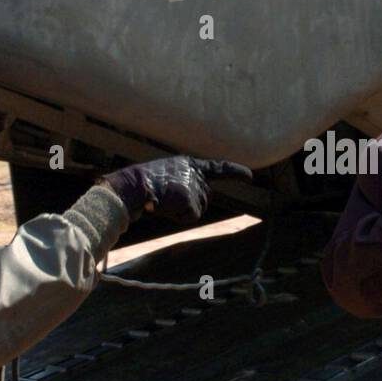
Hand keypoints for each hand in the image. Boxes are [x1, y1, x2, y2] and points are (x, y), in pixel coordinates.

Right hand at [98, 156, 251, 222]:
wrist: (131, 187)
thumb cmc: (142, 185)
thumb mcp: (166, 177)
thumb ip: (184, 185)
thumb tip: (194, 205)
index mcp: (188, 164)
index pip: (218, 168)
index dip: (235, 172)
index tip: (250, 176)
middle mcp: (195, 173)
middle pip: (206, 198)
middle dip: (191, 205)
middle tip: (167, 200)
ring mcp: (194, 185)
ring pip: (199, 208)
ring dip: (182, 211)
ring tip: (163, 201)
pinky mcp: (191, 199)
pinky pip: (191, 216)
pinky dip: (179, 216)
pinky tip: (166, 207)